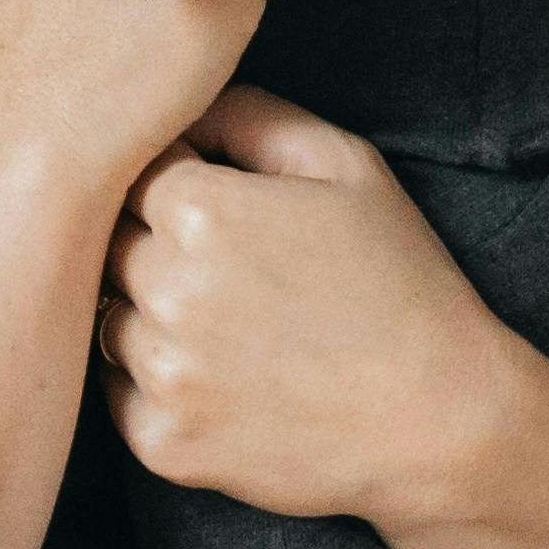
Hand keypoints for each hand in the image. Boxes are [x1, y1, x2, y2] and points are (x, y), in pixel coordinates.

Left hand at [95, 86, 501, 525]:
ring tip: (231, 326)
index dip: (173, 180)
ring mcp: (161, 373)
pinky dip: (155, 385)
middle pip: (106, 243)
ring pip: (106, 318)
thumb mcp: (348, 167)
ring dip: (148, 315)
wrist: (442, 420)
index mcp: (200, 210)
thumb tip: (185, 104)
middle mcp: (164, 289)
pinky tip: (221, 379)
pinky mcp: (164, 444)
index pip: (130, 170)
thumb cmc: (401, 283)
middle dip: (151, 245)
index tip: (217, 205)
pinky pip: (120, 396)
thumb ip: (253, 116)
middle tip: (229, 269)